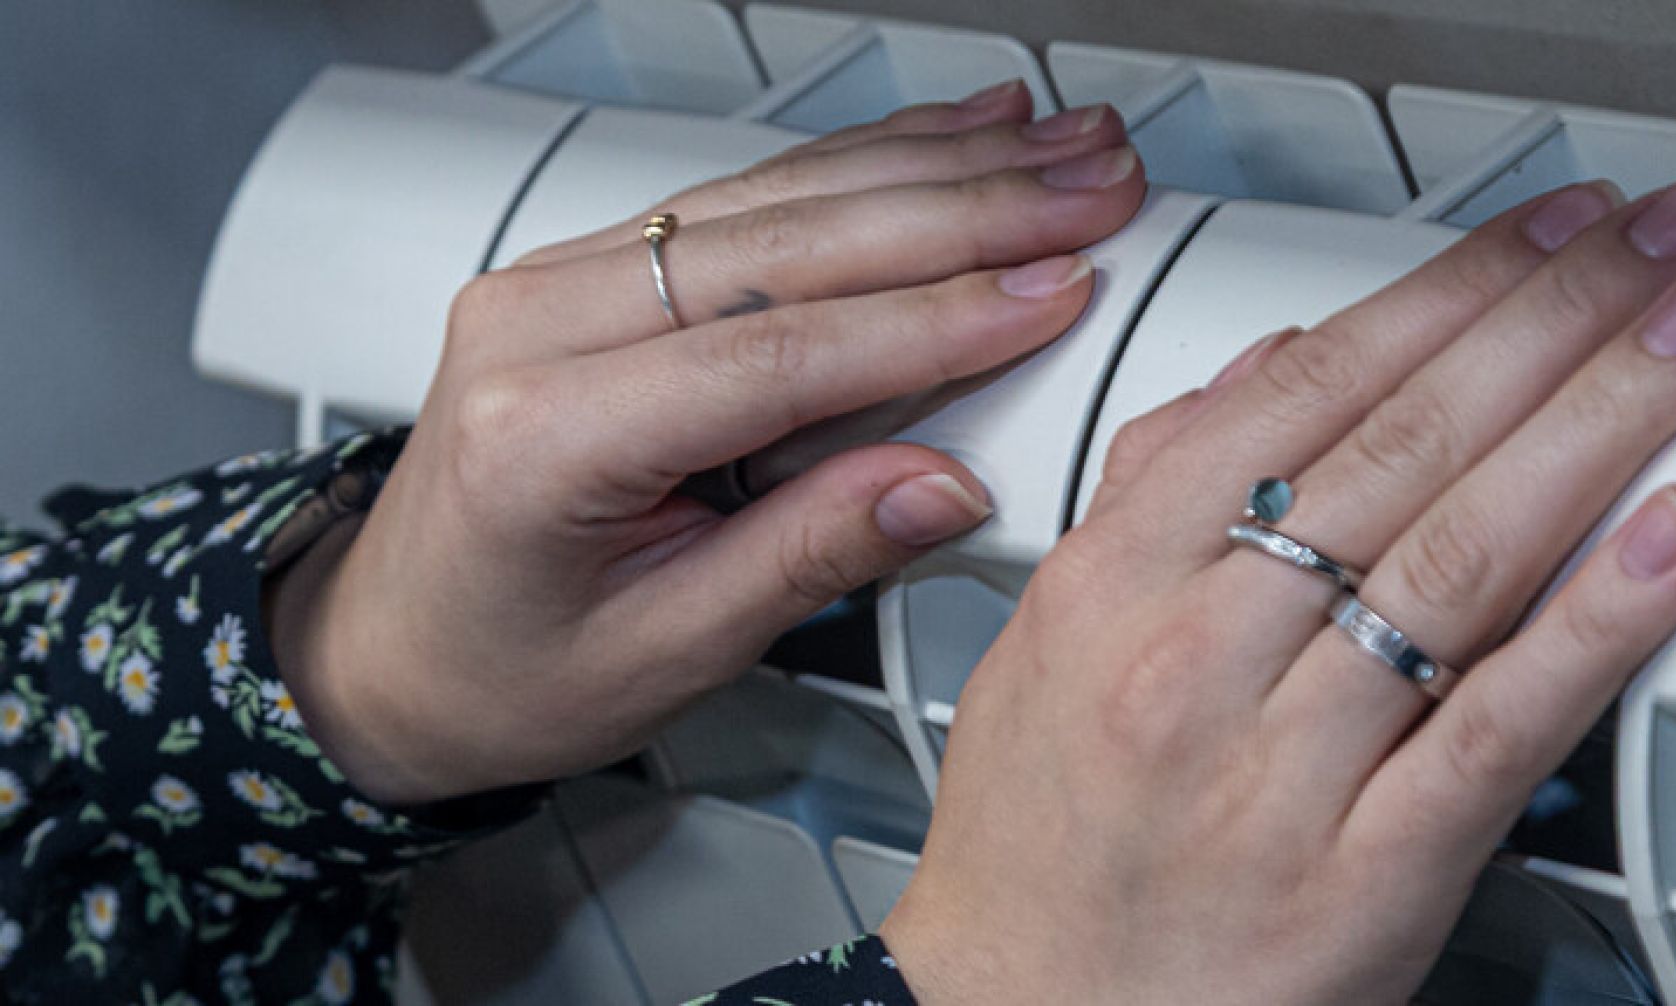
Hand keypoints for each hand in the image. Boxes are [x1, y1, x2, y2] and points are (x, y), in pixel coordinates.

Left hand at [265, 81, 1146, 804]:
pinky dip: (857, 169)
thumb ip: (807, 558)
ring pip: (774, 195)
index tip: (1051, 292)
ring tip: (1051, 145)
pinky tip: (940, 140)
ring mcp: (561, 282)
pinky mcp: (596, 271)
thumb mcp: (665, 654)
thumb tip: (943, 483)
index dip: (932, 321)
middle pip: (787, 243)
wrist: (394, 649)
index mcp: (546, 437)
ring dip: (929, 167)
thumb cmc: (503, 669)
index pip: (775, 353)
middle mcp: (540, 328)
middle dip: (961, 210)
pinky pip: (744, 198)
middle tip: (1089, 186)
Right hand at [881, 177, 1675, 1001]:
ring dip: (1599, 427)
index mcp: (1111, 586)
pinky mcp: (1367, 876)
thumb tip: (1262, 372)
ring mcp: (1283, 769)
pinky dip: (1593, 624)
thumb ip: (1147, 492)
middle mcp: (1194, 662)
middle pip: (1401, 453)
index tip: (1536, 236)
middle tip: (1653, 244)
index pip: (1300, 396)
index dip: (1442, 296)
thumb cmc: (1038, 845)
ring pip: (1460, 564)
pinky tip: (1668, 537)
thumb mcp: (1046, 643)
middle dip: (1549, 323)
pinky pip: (1496, 729)